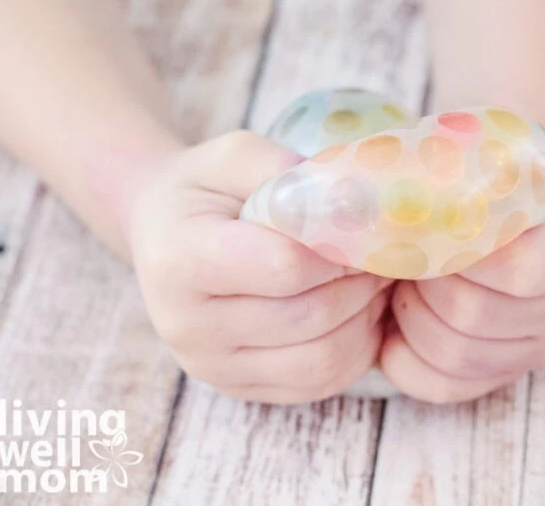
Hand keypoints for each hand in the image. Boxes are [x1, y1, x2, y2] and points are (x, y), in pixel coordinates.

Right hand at [129, 131, 391, 403]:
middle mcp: (187, 325)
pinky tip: (357, 313)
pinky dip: (355, 348)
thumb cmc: (202, 192)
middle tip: (381, 255)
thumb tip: (348, 200)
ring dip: (364, 319)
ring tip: (372, 281)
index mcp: (180, 259)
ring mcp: (212, 365)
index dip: (339, 247)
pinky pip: (319, 383)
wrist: (162, 239)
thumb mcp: (230, 156)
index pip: (284, 266)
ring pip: (321, 360)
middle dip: (360, 284)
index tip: (365, 228)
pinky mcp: (238, 388)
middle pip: (308, 316)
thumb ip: (282, 170)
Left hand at [379, 180, 544, 402]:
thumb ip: (462, 178)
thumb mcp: (487, 159)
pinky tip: (393, 328)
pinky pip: (445, 386)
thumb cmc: (485, 177)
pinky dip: (404, 359)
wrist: (500, 199)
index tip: (428, 230)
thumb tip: (391, 203)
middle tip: (403, 256)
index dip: (459, 257)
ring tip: (402, 282)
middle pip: (475, 316)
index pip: (520, 271)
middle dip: (422, 284)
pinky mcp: (507, 372)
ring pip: (456, 355)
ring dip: (410, 316)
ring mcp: (543, 344)